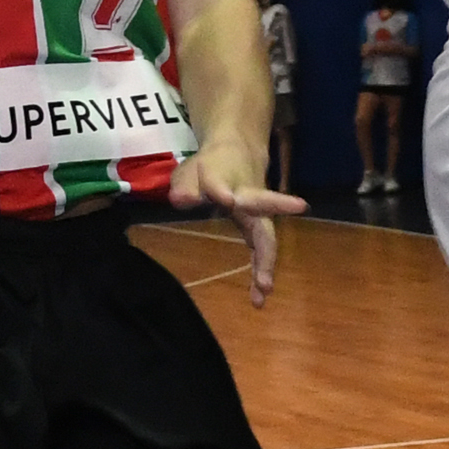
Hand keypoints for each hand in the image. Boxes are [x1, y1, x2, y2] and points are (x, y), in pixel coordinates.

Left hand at [167, 132, 309, 308]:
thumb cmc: (210, 166)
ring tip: (263, 291)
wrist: (239, 151)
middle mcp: (248, 194)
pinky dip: (260, 272)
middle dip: (267, 234)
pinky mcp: (258, 227)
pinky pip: (261, 251)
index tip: (227, 198)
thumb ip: (184, 186)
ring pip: (266, 236)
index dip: (220, 190)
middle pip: (262, 209)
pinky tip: (258, 298)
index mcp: (225, 177)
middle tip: (265, 249)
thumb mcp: (190, 172)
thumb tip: (180, 201)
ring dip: (265, 263)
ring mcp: (257, 212)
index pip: (220, 183)